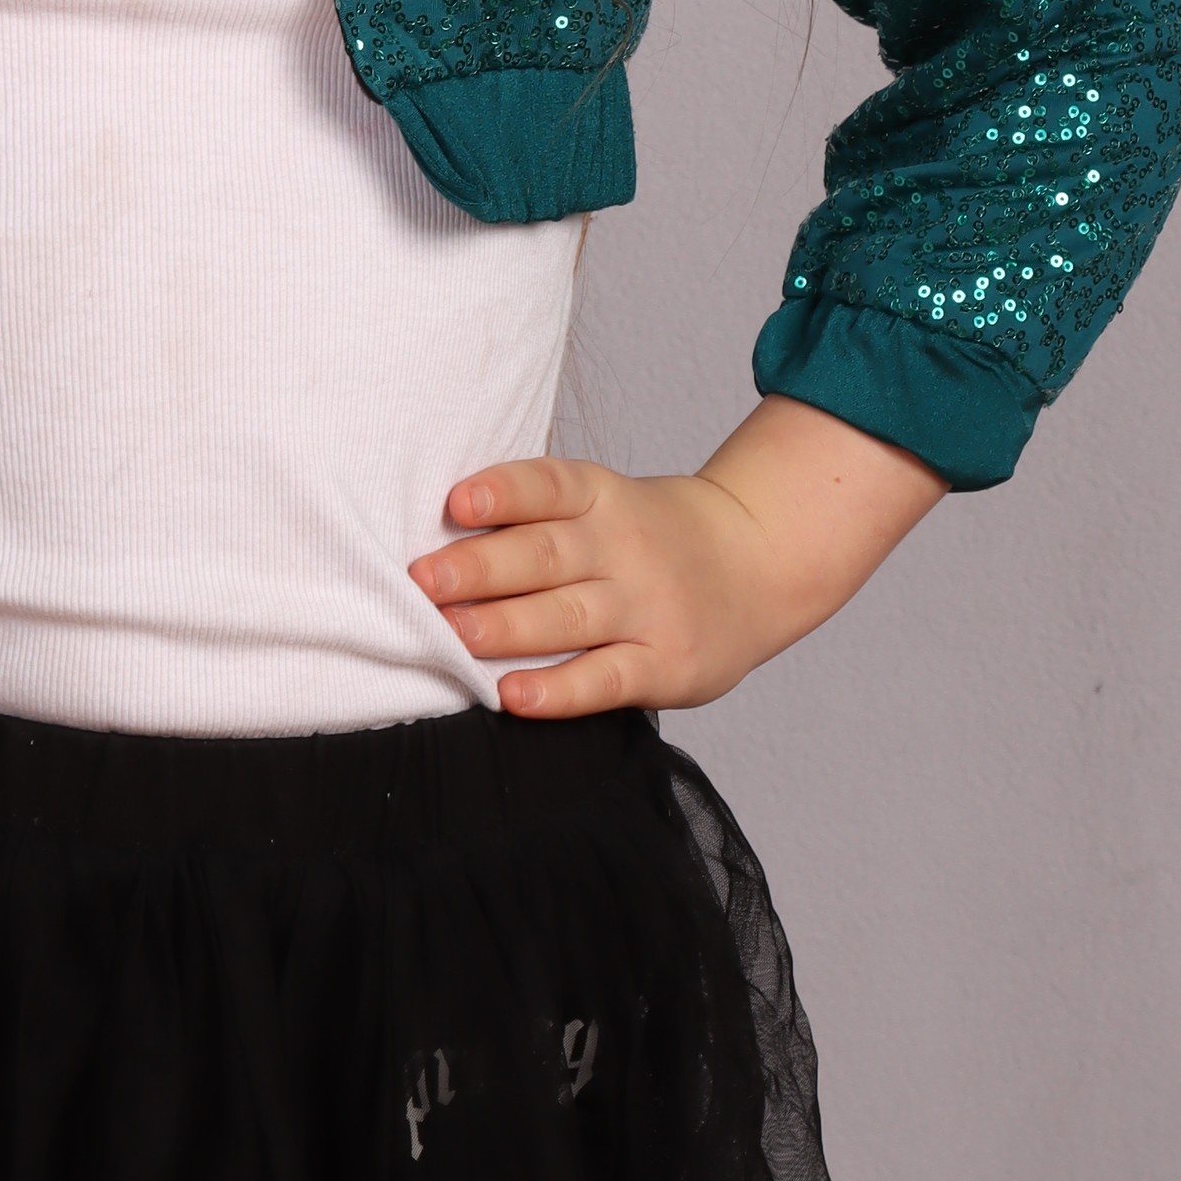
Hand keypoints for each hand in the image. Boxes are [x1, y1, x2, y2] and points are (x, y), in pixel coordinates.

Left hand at [408, 398, 946, 715]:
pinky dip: (558, 690)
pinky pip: (605, 679)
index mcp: (602, 498)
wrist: (759, 563)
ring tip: (451, 635)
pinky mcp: (665, 664)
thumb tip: (437, 543)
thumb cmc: (651, 538)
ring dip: (505, 627)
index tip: (456, 503)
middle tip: (422, 582)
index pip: (550, 487)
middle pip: (546, 556)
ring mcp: (646, 607)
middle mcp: (623, 548)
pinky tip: (512, 694)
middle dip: (479, 569)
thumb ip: (539, 519)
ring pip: (568, 617)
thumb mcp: (607, 505)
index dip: (504, 492)